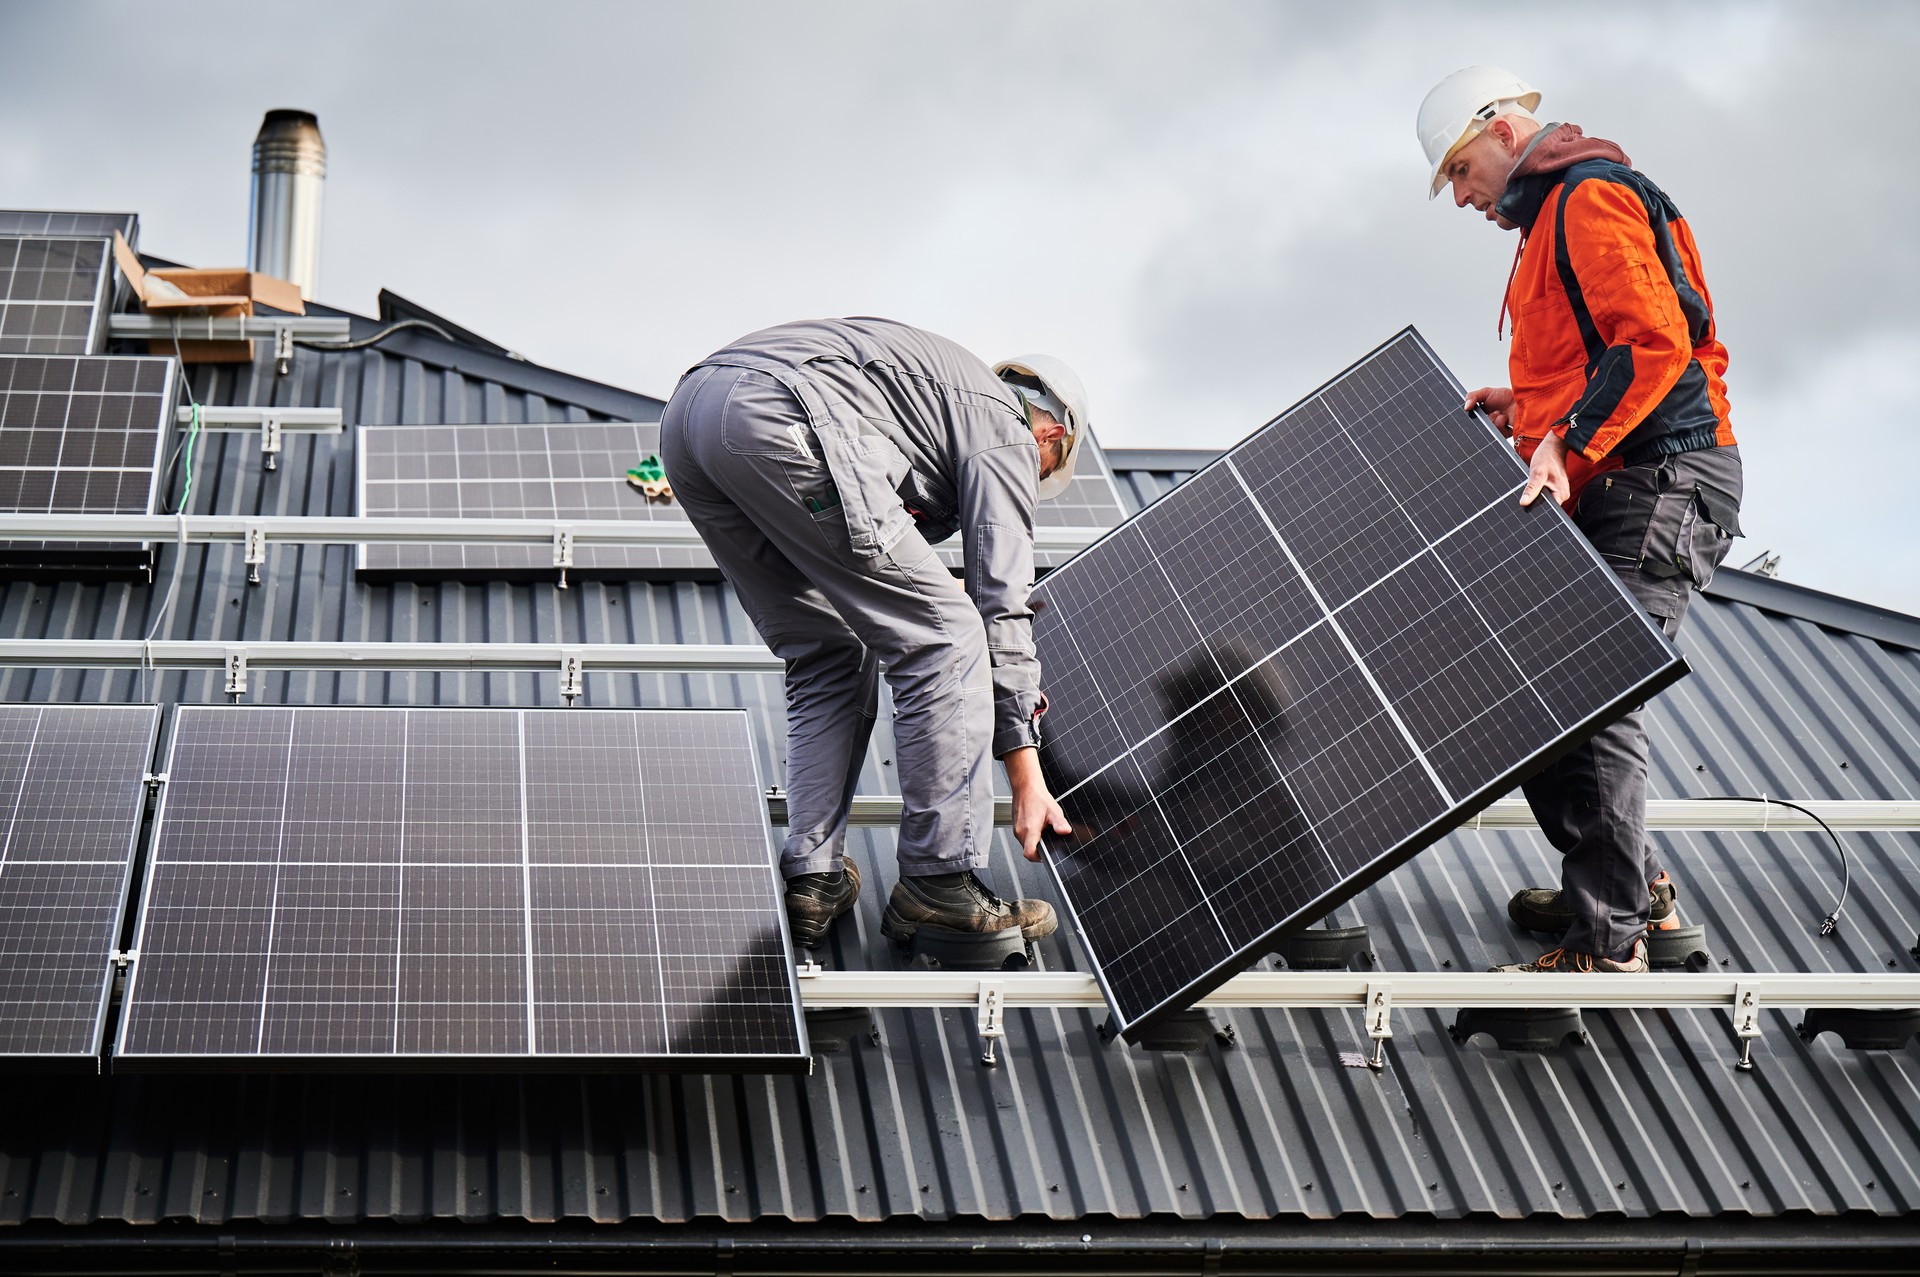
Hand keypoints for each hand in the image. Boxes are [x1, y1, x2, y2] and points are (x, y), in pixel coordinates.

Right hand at [1001, 746, 1070, 861]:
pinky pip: (1023, 838)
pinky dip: (1031, 836)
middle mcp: (1020, 832)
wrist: (1026, 787)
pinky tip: (1038, 828)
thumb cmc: (1037, 797)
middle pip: (1028, 850)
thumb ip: (1060, 823)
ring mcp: (1016, 830)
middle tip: (1048, 841)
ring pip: (1025, 844)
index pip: (1029, 854)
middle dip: (1039, 849)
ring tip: (1043, 832)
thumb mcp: (1053, 811)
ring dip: (1035, 842)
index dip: (1039, 858)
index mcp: (1029, 830)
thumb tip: (1066, 831)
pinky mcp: (1016, 827)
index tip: (1047, 855)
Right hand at [1464, 386, 1515, 436]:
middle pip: (1477, 426)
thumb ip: (1472, 396)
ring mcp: (1495, 429)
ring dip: (1493, 420)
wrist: (1524, 402)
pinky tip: (1505, 419)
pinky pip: (1496, 434)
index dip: (1470, 416)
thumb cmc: (1507, 397)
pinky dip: (1500, 425)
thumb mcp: (1486, 392)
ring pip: (1486, 429)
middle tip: (1487, 413)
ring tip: (1500, 414)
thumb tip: (1465, 406)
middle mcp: (1487, 422)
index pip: (1470, 418)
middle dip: (1483, 419)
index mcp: (1481, 413)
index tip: (1471, 411)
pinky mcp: (1503, 434)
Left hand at [1520, 431, 1570, 507]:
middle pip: (1545, 506)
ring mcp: (1558, 491)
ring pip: (1543, 500)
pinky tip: (1530, 490)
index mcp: (1561, 494)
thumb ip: (1532, 488)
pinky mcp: (1553, 487)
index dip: (1536, 511)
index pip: (1548, 510)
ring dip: (1534, 498)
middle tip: (1522, 501)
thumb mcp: (1537, 472)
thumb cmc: (1547, 456)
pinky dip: (1536, 493)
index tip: (1525, 512)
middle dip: (1534, 505)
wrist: (1553, 446)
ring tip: (1526, 494)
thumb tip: (1523, 502)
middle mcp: (1561, 495)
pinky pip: (1543, 494)